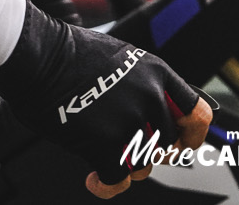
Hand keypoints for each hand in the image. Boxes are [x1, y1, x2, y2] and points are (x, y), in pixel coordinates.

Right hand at [0, 6, 211, 196]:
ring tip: (107, 157)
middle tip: (130, 151)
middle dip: (150, 153)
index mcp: (157, 72)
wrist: (41, 56)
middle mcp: (150, 96)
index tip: (188, 144)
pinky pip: (117, 178)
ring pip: (142, 163)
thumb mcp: (122, 57)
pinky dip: (106, 184)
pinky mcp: (106, 142)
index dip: (194, 134)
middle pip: (167, 144)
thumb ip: (143, 84)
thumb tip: (153, 114)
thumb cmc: (70, 54)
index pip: (197, 112)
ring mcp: (129, 120)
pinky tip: (94, 178)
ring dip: (126, 166)